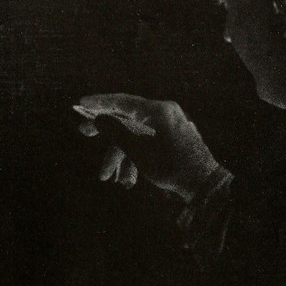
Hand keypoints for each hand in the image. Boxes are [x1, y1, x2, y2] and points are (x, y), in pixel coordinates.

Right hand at [75, 94, 219, 201]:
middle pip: (128, 118)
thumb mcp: (138, 150)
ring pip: (137, 136)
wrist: (203, 184)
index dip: (100, 103)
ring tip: (113, 179)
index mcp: (158, 110)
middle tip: (84, 132)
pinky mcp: (173, 140)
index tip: (82, 104)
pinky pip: (148, 144)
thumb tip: (98, 118)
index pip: (123, 101)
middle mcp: (165, 114)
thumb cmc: (171, 166)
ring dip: (122, 158)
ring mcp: (170, 127)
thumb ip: (116, 132)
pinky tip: (130, 180)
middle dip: (107, 133)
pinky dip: (137, 159)